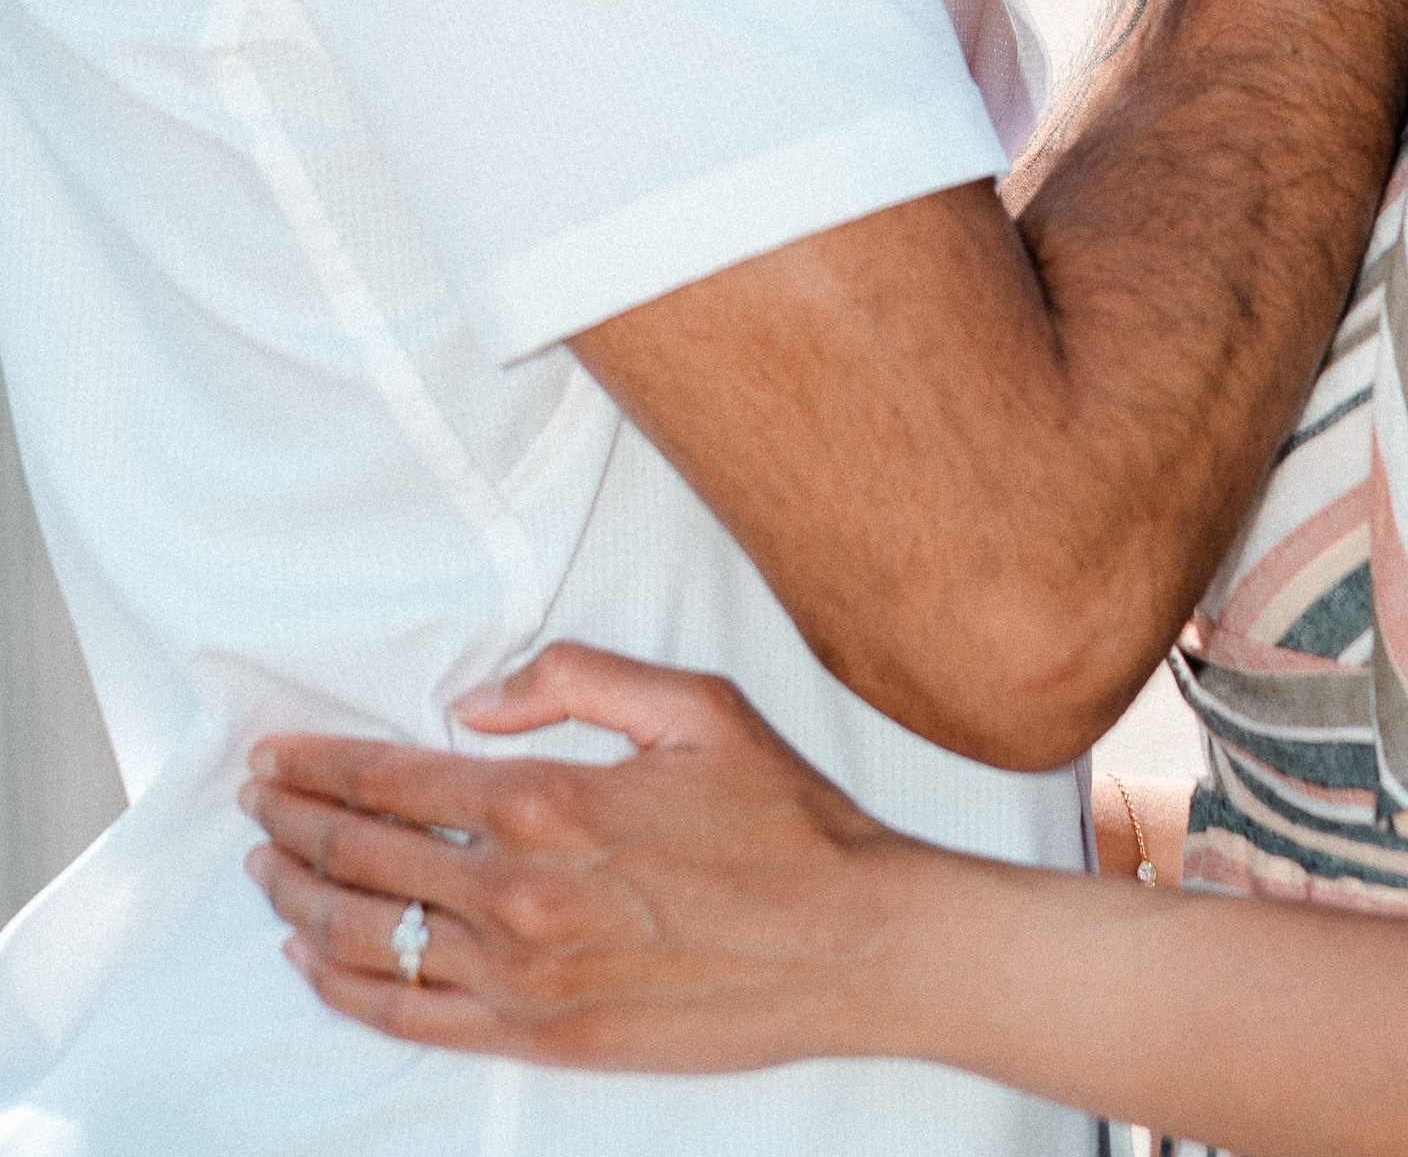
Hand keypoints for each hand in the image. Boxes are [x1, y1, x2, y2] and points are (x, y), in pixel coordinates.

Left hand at [241, 644, 910, 1075]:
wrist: (847, 942)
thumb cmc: (781, 818)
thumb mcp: (695, 706)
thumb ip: (577, 678)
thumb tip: (476, 697)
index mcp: (552, 800)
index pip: (394, 778)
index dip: (319, 763)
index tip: (274, 752)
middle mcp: (520, 892)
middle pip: (364, 854)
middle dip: (292, 822)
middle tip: (253, 799)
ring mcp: (523, 976)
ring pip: (369, 937)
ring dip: (299, 899)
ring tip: (265, 869)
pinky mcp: (541, 1036)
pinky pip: (409, 1016)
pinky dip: (343, 988)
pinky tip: (311, 958)